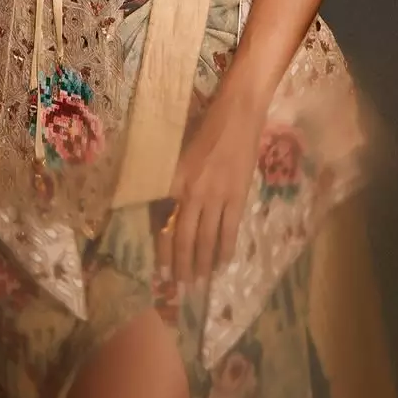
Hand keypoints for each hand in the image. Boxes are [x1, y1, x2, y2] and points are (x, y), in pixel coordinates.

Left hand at [159, 91, 264, 285]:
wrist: (237, 113)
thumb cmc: (206, 126)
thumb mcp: (179, 153)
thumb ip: (172, 180)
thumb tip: (165, 207)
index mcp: (174, 179)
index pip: (163, 221)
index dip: (162, 246)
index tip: (160, 266)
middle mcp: (192, 191)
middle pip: (183, 237)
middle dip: (180, 264)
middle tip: (178, 285)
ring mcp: (216, 196)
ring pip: (206, 239)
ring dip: (201, 264)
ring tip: (198, 282)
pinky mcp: (237, 196)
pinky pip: (229, 231)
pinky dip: (225, 250)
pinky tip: (222, 264)